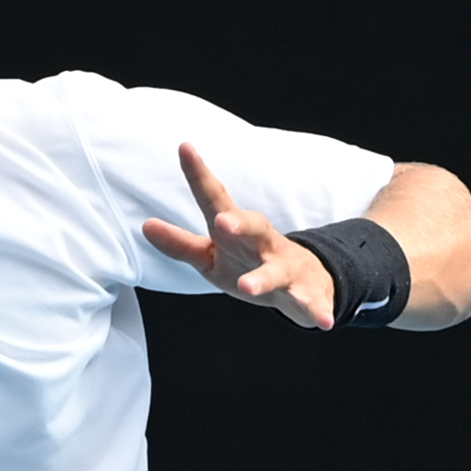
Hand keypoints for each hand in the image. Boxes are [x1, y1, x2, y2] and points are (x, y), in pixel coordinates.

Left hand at [138, 143, 336, 327]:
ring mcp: (287, 269)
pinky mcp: (307, 294)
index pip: (216, 200)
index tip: (185, 148)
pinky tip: (324, 321)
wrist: (305, 283)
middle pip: (255, 228)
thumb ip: (181, 245)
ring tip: (248, 288)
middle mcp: (264, 244)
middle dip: (242, 223)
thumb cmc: (249, 263)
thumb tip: (146, 226)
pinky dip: (318, 311)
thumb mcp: (211, 257)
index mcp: (237, 232)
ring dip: (264, 278)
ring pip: (278, 271)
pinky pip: (312, 303)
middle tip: (222, 221)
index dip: (199, 176)